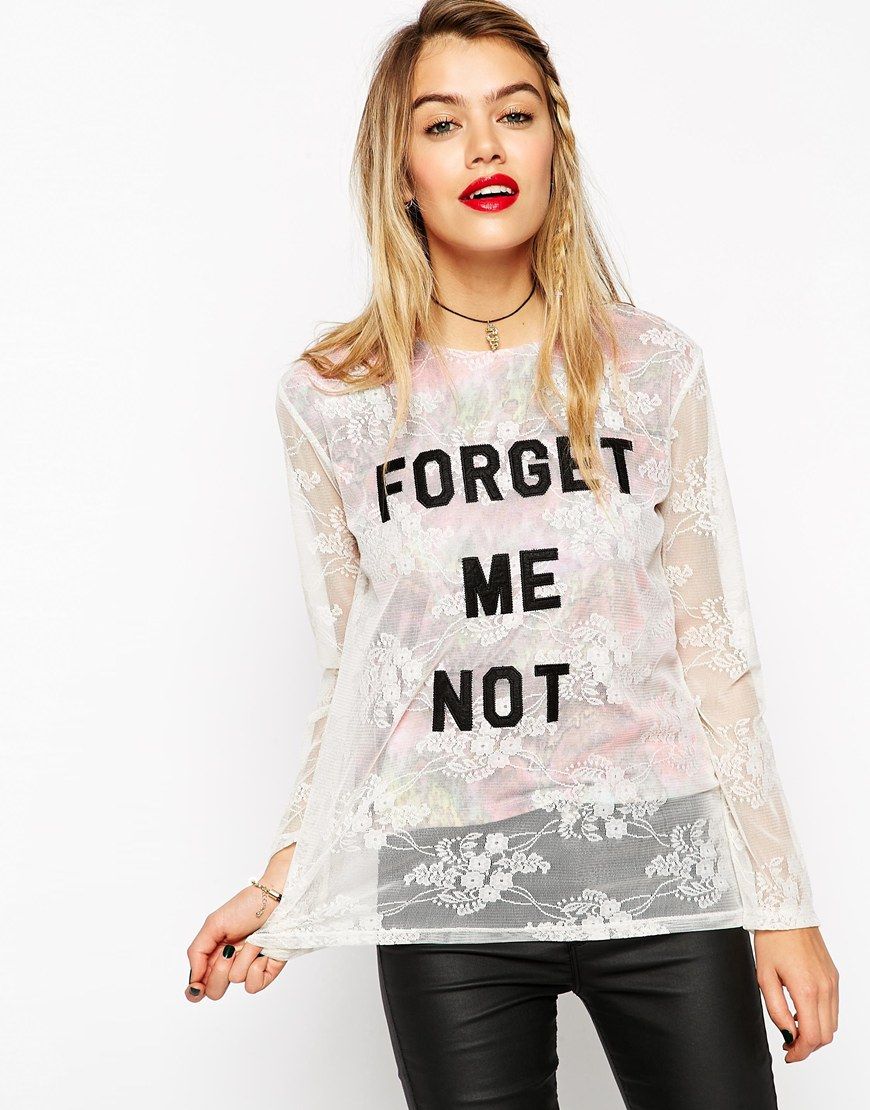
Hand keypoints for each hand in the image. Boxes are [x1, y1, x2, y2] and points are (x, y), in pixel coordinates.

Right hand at [184, 845, 294, 1001]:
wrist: (277, 899)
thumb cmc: (246, 906)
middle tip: (229, 951)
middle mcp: (231, 965)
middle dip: (220, 972)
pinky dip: (258, 967)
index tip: (197, 988)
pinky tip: (263, 951)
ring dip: (244, 957)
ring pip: (236, 981)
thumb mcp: (214, 923)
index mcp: (215, 955)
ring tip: (252, 939)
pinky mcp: (268, 970)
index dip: (195, 991)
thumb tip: (193, 980)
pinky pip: (255, 985)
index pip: (200, 985)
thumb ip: (197, 952)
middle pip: (215, 991)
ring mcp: (249, 968)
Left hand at [754, 926, 838, 1062]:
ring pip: (832, 1024)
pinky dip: (821, 1018)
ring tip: (793, 1027)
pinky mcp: (834, 976)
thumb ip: (776, 1010)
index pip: (811, 1037)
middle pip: (825, 1035)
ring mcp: (832, 982)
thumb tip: (787, 1034)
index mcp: (806, 990)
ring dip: (815, 1033)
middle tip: (789, 1045)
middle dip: (808, 1046)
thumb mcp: (764, 977)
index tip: (788, 1054)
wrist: (786, 912)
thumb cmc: (772, 940)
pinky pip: (833, 1008)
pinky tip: (802, 1012)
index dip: (800, 1053)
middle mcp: (825, 988)